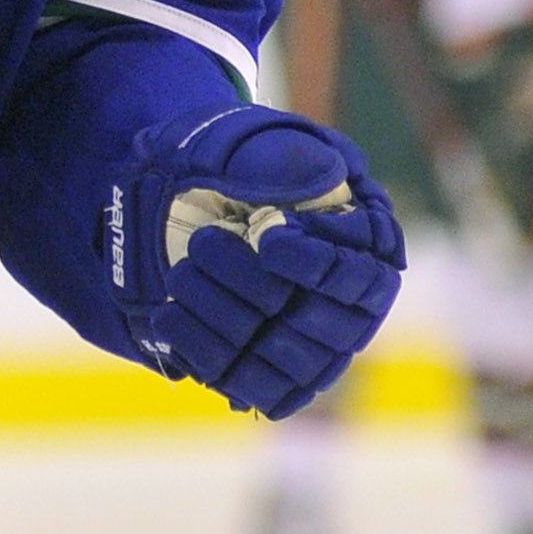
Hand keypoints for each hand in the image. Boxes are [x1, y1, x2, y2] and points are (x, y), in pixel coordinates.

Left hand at [108, 104, 403, 418]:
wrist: (176, 211)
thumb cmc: (229, 173)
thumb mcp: (256, 148)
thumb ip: (294, 158)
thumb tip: (330, 175)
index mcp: (366, 258)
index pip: (361, 278)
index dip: (316, 263)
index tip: (268, 237)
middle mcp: (346, 315)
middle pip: (318, 323)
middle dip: (250, 283)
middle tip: (202, 241)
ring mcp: (306, 355)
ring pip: (281, 358)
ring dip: (220, 314)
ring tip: (180, 272)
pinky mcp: (263, 382)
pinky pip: (245, 385)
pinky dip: (201, 351)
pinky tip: (166, 314)